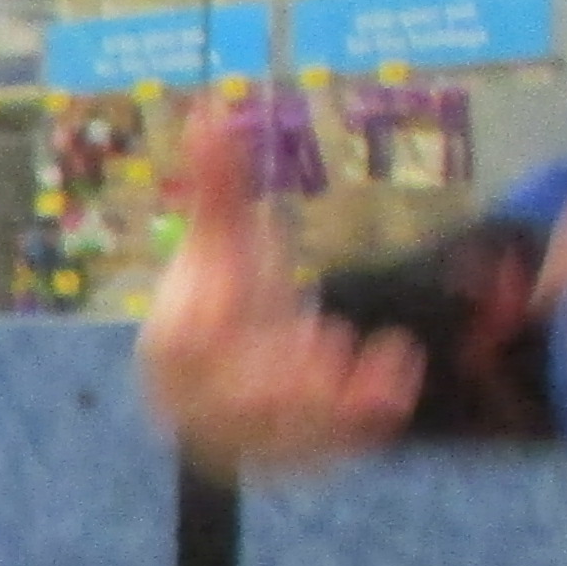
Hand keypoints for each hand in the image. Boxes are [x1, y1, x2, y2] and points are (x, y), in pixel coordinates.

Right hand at [138, 120, 421, 471]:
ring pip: (288, 438)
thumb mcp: (223, 235)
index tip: (259, 293)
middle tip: (324, 334)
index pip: (183, 345)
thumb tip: (213, 106)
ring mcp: (244, 440)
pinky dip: (367, 418)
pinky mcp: (289, 459)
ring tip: (364, 354)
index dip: (220, 324)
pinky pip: (329, 452)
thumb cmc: (224, 293)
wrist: (229, 369)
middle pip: (238, 402)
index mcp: (168, 348)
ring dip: (331, 400)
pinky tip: (398, 371)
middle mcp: (195, 404)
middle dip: (287, 374)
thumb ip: (217, 180)